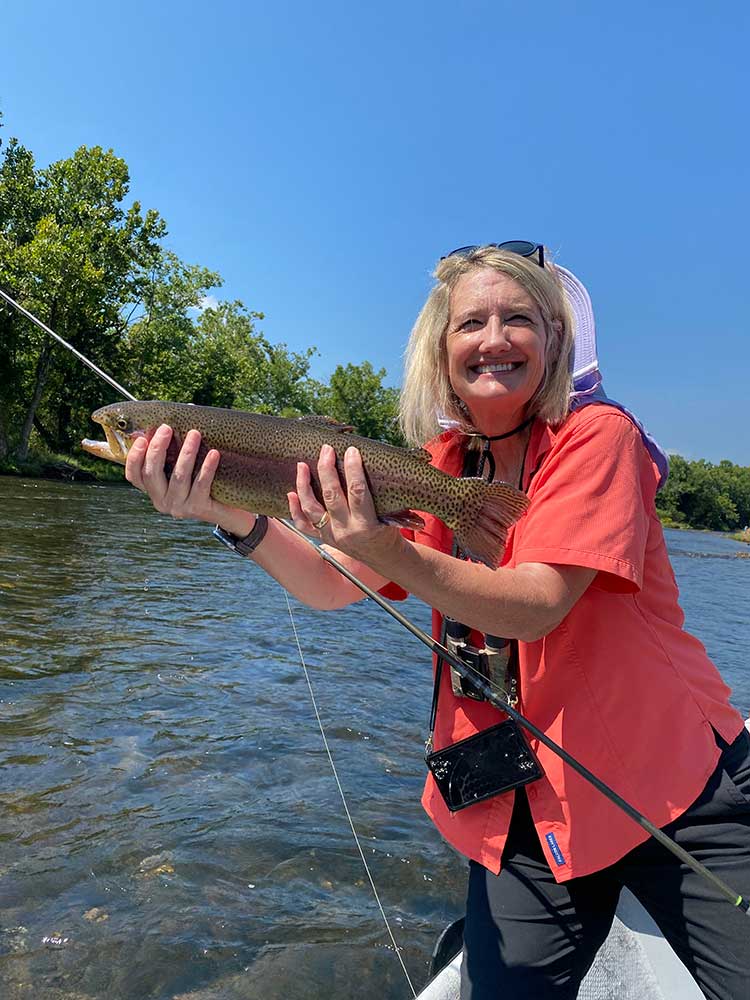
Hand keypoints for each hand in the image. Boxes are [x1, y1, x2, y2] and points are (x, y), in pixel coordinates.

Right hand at [125, 424, 254, 536]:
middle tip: (167, 428)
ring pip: (178, 477)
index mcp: (154, 490)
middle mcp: (162, 501)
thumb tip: (189, 409)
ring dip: (186, 453)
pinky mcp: (199, 509)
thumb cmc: (205, 483)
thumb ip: (178, 446)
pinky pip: (201, 484)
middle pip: (151, 474)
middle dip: (157, 449)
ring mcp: (179, 507)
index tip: (141, 438)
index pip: (134, 476)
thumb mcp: (187, 467)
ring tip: (195, 434)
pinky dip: (206, 468)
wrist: (230, 511)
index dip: (133, 458)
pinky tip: (214, 454)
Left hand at [287, 444, 398, 562]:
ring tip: (301, 465)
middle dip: (327, 470)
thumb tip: (364, 462)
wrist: (383, 557)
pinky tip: (291, 493)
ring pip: (311, 509)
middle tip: (326, 450)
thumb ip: (377, 494)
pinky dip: (295, 509)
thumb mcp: (391, 515)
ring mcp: (331, 535)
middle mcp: (346, 531)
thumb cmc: (388, 531)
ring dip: (304, 486)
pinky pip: (303, 525)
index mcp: (366, 525)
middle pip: (331, 496)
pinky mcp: (323, 538)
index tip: (352, 451)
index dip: (354, 469)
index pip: (358, 491)